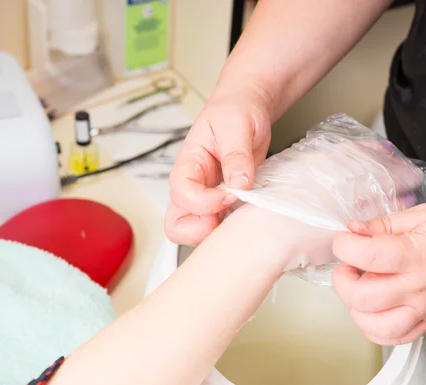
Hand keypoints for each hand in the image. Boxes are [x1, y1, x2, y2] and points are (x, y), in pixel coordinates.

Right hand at [165, 88, 271, 245]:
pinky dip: (233, 229)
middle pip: (176, 224)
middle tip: (225, 217)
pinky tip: (249, 213)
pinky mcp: (225, 204)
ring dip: (216, 233)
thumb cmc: (235, 111)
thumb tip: (240, 183)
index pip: (182, 194)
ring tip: (240, 215)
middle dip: (199, 230)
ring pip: (196, 231)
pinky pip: (220, 227)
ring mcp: (208, 198)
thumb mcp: (235, 124)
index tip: (230, 194)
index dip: (204, 202)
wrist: (248, 109)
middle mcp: (193, 186)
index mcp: (188, 165)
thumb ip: (236, 154)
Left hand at [332, 203, 425, 345]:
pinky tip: (372, 309)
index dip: (344, 246)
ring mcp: (424, 309)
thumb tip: (354, 228)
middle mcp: (418, 287)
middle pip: (362, 297)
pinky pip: (395, 338)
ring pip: (375, 325)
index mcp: (416, 255)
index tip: (344, 239)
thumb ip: (385, 224)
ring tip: (359, 289)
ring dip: (356, 308)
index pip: (366, 256)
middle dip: (342, 280)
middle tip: (348, 266)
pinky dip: (374, 328)